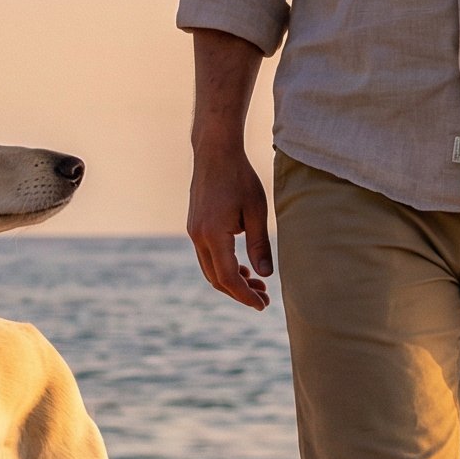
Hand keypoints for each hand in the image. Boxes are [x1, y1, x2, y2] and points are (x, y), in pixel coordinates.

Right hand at [185, 28, 273, 309]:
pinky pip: (207, 257)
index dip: (245, 295)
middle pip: (216, 279)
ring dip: (231, 281)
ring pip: (210, 270)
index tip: (262, 306)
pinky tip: (243, 267)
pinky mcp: (195, 227)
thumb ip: (259, 245)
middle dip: (239, 292)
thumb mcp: (257, 211)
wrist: (215, 152)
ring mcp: (193, 232)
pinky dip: (224, 267)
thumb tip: (265, 275)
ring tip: (257, 284)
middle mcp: (198, 237)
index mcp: (213, 235)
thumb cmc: (240, 178)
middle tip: (264, 299)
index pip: (228, 277)